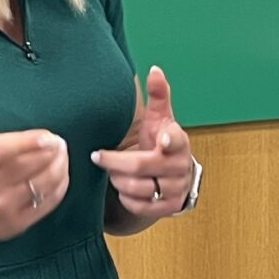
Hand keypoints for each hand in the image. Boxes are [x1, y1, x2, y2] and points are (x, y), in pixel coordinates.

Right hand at [0, 66, 69, 243]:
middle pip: (32, 165)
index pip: (9, 150)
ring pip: (43, 183)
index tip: (51, 136)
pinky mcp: (16, 223)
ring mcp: (2, 206)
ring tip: (61, 154)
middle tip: (59, 142)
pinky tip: (60, 173)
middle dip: (53, 151)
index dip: (33, 142)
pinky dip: (59, 186)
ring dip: (60, 167)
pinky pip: (47, 202)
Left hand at [92, 66, 196, 222]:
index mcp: (178, 142)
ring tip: (113, 172)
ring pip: (138, 187)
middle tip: (98, 156)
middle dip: (114, 161)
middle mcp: (180, 167)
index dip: (170, 140)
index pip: (176, 140)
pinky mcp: (168, 208)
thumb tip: (154, 69)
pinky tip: (123, 188)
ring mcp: (175, 189)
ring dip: (118, 180)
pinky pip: (140, 206)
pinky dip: (126, 197)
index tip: (162, 140)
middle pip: (141, 166)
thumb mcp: (160, 119)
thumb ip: (158, 94)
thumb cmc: (160, 142)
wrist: (175, 177)